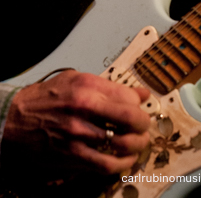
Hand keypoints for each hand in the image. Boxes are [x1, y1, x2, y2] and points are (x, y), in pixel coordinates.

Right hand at [2, 70, 150, 176]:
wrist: (12, 122)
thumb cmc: (44, 99)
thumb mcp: (75, 80)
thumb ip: (108, 86)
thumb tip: (139, 93)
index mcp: (86, 87)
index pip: (128, 96)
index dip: (139, 104)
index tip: (139, 107)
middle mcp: (84, 109)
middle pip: (130, 119)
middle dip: (143, 124)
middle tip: (144, 127)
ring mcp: (78, 135)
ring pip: (122, 144)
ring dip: (136, 146)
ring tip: (138, 144)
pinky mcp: (72, 156)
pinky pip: (105, 164)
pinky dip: (121, 165)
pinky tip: (125, 160)